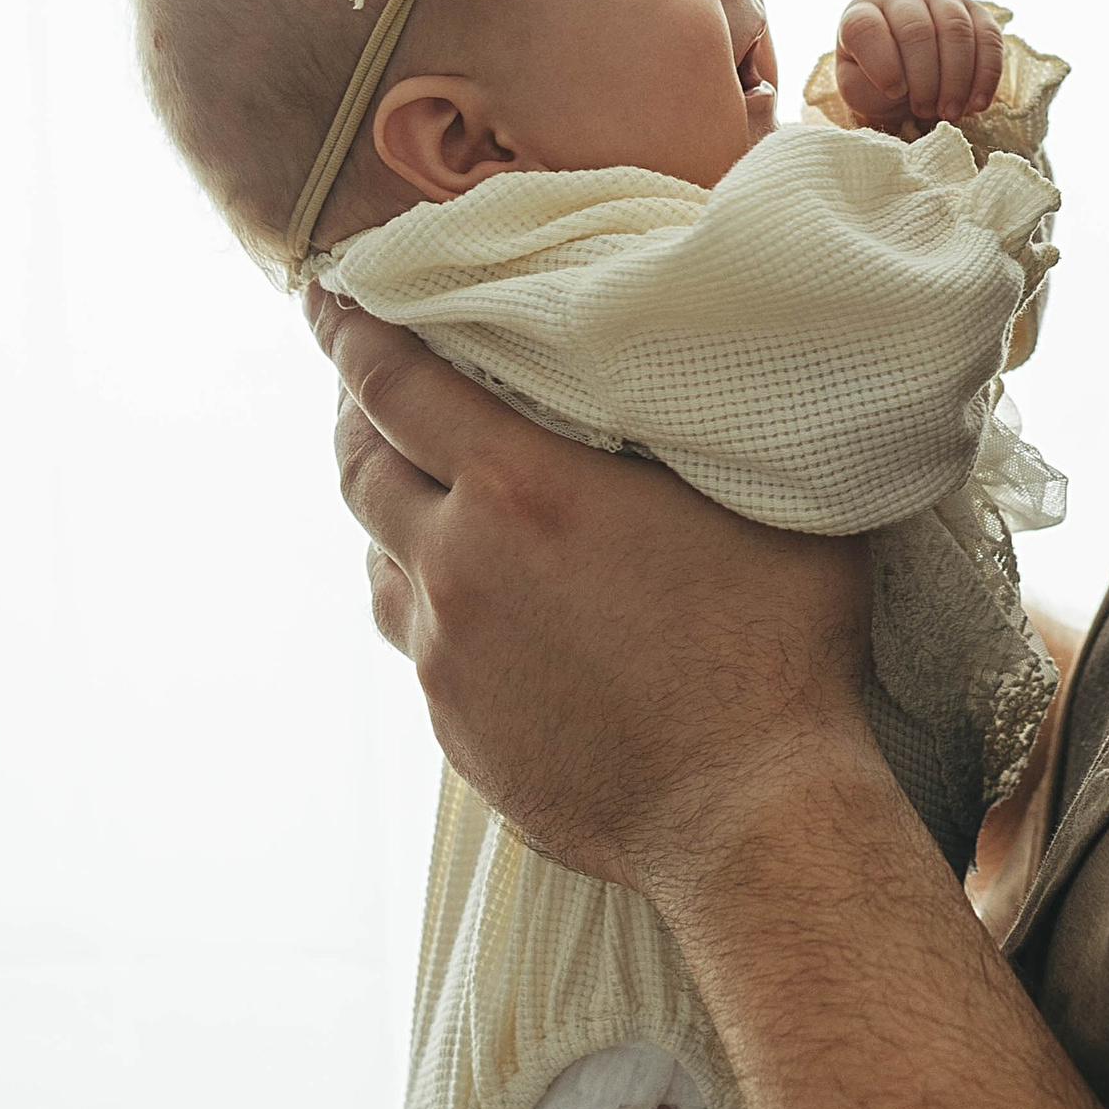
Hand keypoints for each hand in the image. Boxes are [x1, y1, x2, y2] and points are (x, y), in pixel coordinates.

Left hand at [311, 291, 875, 893]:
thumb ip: (690, 423)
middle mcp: (459, 565)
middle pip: (359, 466)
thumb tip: (682, 363)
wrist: (751, 812)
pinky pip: (417, 638)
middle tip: (364, 377)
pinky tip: (470, 592)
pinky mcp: (454, 726)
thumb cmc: (776, 647)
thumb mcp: (753, 494)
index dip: (354, 329)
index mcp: (522, 488)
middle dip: (352, 410)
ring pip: (379, 557)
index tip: (332, 295)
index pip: (395, 382)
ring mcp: (446, 654)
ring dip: (388, 510)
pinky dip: (428, 594)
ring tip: (417, 484)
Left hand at [832, 0, 1002, 139]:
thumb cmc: (876, 80)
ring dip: (956, 79)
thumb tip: (898, 86)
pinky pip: (989, 37)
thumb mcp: (858, 88)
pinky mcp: (976, 13)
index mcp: (863, 12)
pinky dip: (986, 75)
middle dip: (925, 78)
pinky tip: (977, 104)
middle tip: (926, 111)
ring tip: (950, 112)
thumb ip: (862, 85)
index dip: (881, 62)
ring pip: (956, 29)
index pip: (865, 27)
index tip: (894, 92)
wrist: (909, 76)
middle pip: (916, 29)